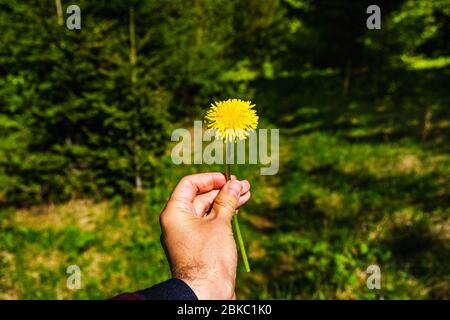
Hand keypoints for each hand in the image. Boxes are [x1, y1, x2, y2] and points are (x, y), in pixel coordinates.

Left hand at [159, 172, 250, 299]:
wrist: (206, 293)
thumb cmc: (209, 257)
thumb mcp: (220, 223)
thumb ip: (226, 201)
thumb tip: (235, 184)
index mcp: (174, 213)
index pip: (189, 184)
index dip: (209, 179)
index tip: (227, 178)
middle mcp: (178, 222)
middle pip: (200, 197)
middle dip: (223, 190)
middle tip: (243, 184)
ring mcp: (188, 234)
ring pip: (208, 210)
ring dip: (227, 201)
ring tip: (247, 192)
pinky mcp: (199, 244)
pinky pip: (210, 223)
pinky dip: (224, 215)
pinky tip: (239, 207)